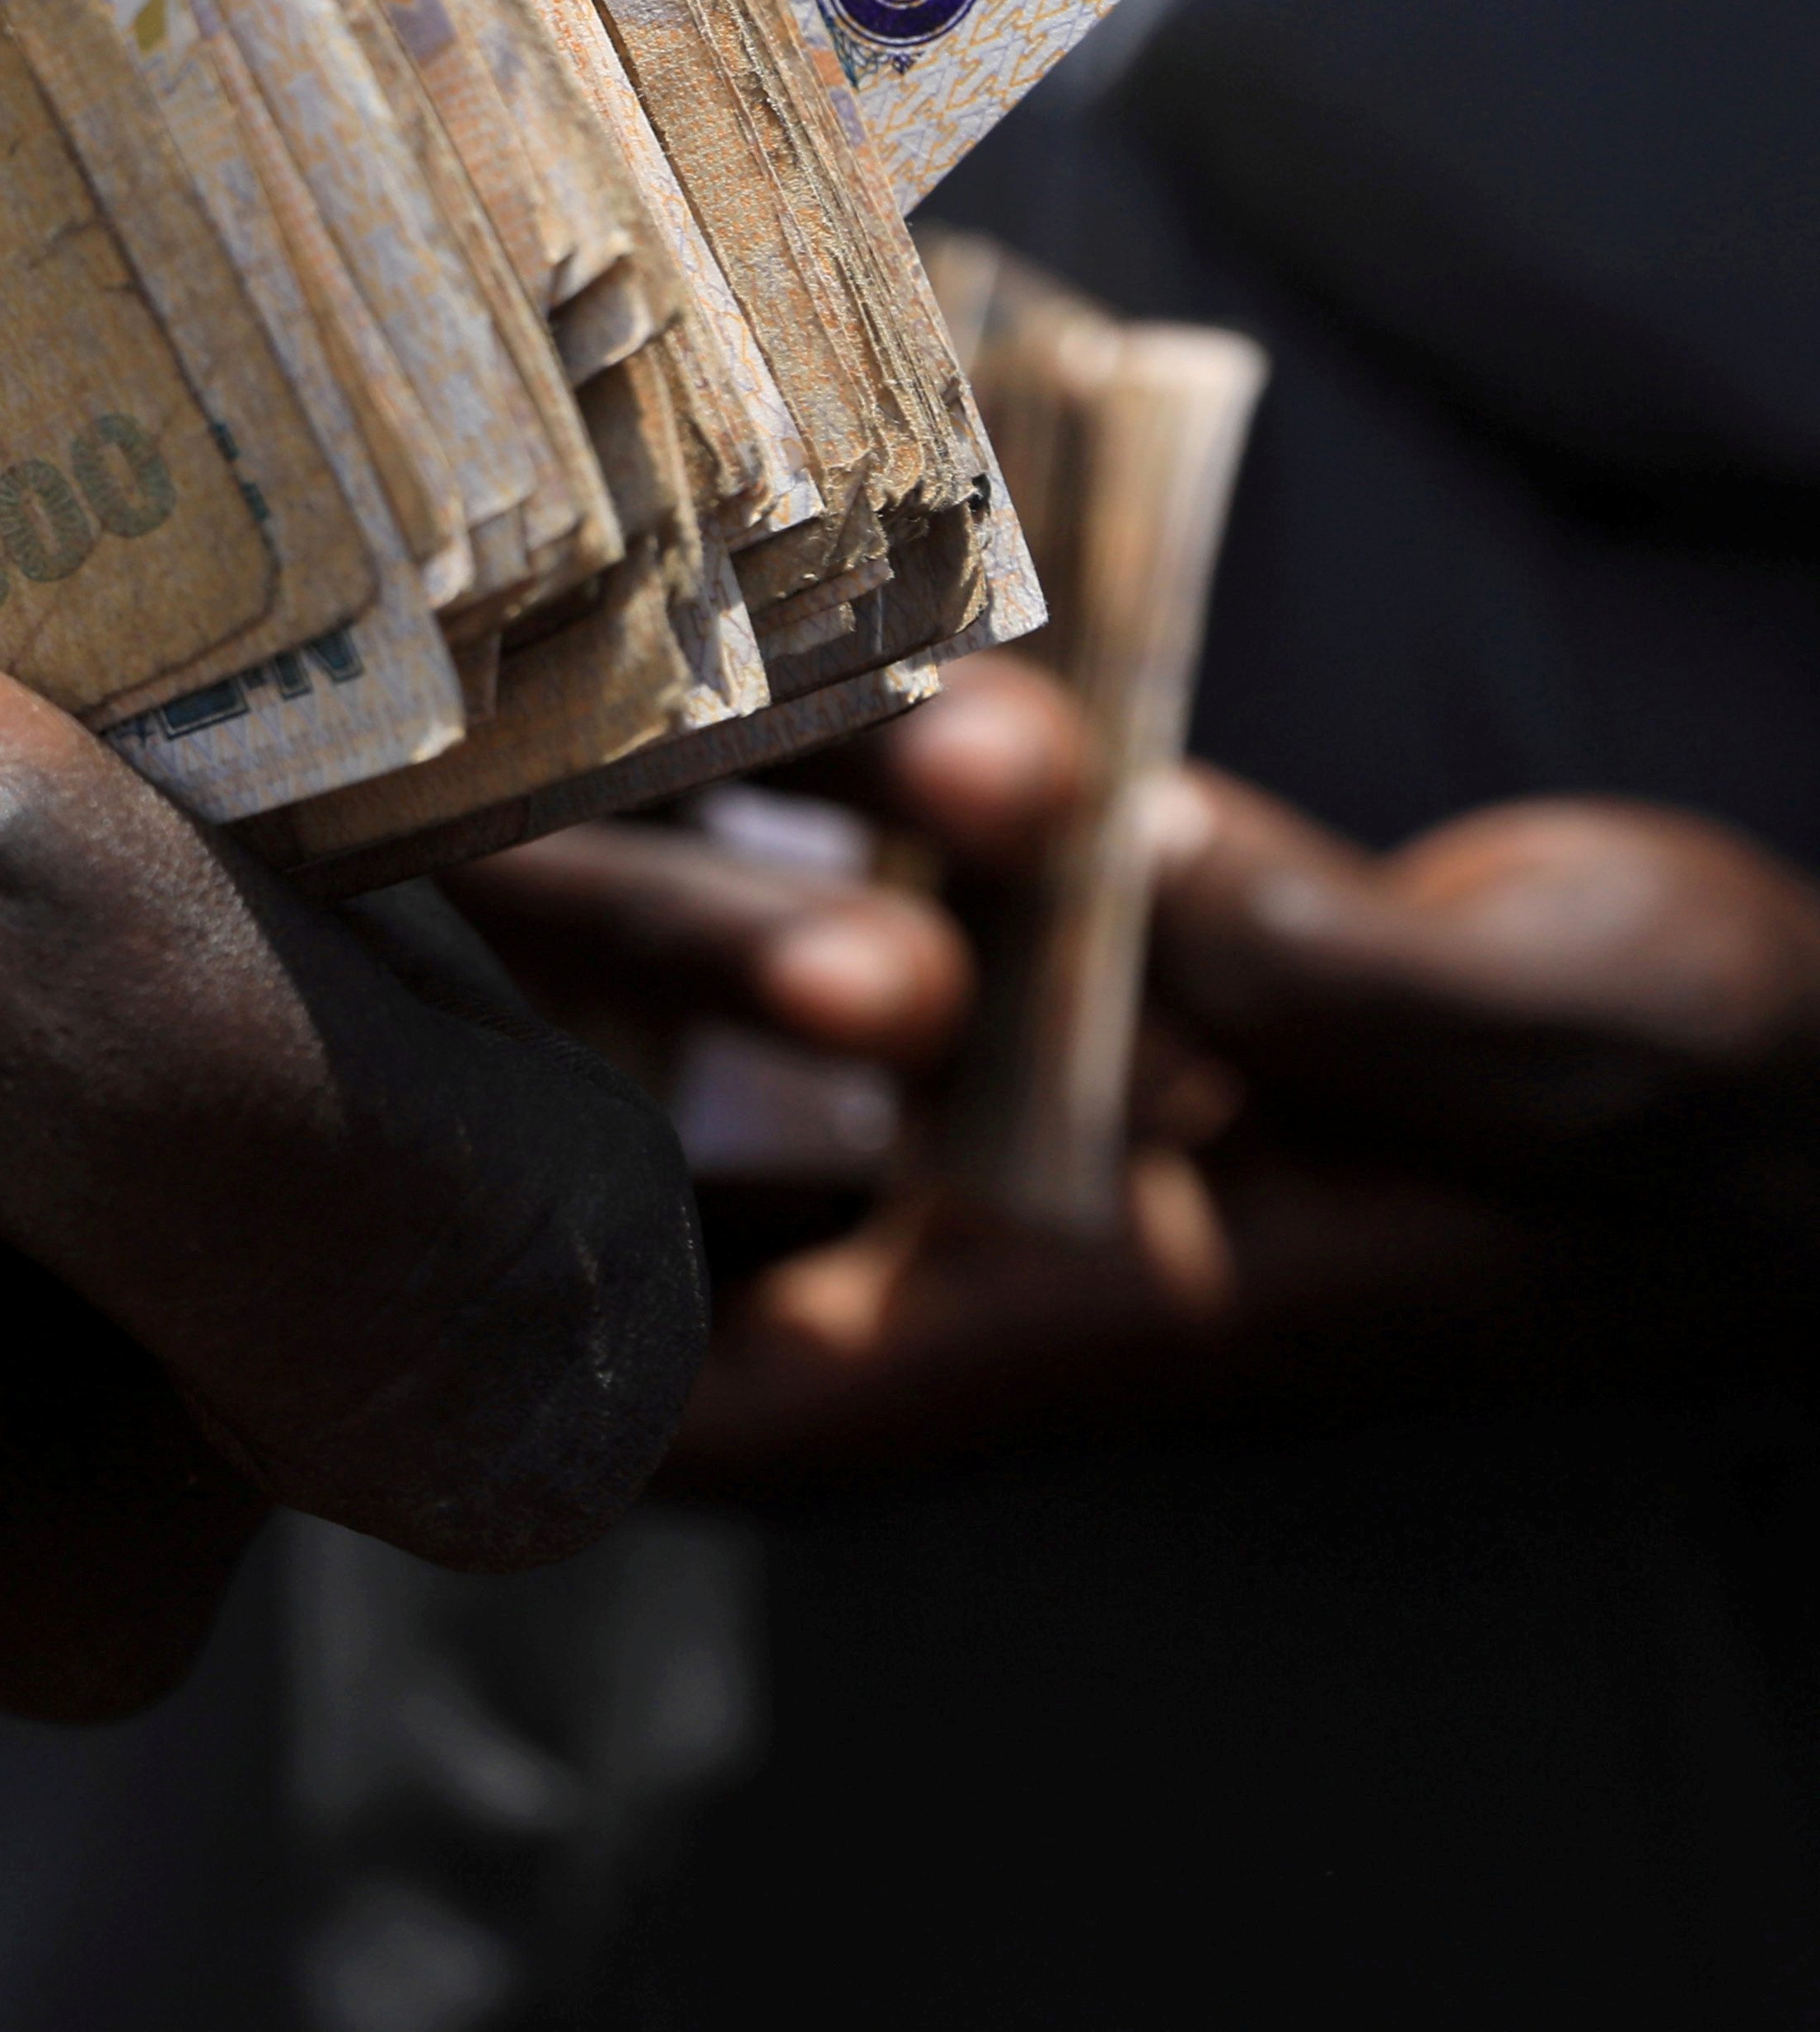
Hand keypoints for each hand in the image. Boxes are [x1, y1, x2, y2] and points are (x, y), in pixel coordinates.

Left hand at [451, 657, 1819, 1486]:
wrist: (1809, 1071)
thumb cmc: (1708, 1113)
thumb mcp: (1551, 1041)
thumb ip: (1334, 976)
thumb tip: (1132, 866)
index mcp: (1062, 1324)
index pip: (700, 1416)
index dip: (492, 1351)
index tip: (356, 1171)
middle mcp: (996, 1227)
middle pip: (653, 1174)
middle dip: (529, 1012)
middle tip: (412, 829)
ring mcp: (1035, 1094)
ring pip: (750, 995)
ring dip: (685, 847)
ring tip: (596, 679)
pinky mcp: (1094, 959)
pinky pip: (897, 874)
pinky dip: (839, 766)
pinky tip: (773, 615)